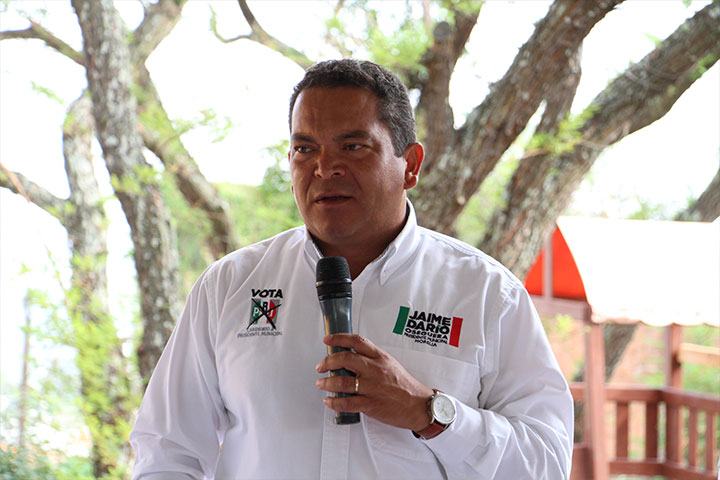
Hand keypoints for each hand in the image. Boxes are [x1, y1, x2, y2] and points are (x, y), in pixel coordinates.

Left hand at [315, 333, 433, 430]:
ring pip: (342, 382)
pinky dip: (335, 402)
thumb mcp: (389, 363)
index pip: (356, 341)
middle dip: (328, 362)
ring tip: (321, 384)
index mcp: (379, 357)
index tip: (327, 340)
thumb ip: (371, 359)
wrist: (418, 404)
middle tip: (321, 366)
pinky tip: (329, 401)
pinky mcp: (371, 404)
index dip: (339, 338)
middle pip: (345, 359)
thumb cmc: (404, 385)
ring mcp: (372, 387)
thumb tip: (350, 357)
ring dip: (327, 383)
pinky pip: (347, 403)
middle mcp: (375, 370)